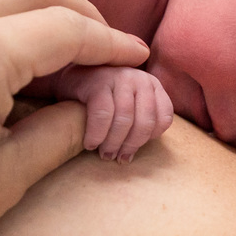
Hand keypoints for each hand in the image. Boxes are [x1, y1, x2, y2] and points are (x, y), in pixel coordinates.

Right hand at [54, 65, 173, 162]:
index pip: (163, 119)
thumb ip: (138, 122)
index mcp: (153, 86)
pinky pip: (103, 114)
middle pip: (145, 122)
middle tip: (117, 158)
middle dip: (131, 145)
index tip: (132, 149)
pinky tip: (91, 144)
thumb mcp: (128, 106)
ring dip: (114, 143)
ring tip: (105, 154)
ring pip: (125, 119)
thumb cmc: (102, 98)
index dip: (149, 139)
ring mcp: (121, 77)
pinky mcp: (99, 81)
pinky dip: (97, 133)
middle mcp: (141, 79)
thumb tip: (130, 156)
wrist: (71, 79)